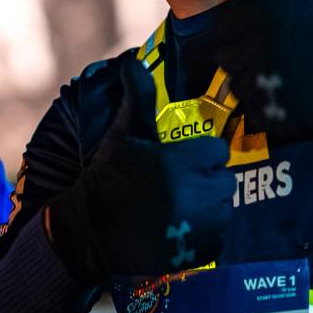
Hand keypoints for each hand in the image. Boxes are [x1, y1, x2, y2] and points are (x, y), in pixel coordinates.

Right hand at [45, 58, 230, 279]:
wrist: (90, 232)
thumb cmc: (109, 176)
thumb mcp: (124, 134)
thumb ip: (138, 97)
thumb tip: (134, 60)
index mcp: (178, 162)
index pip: (216, 151)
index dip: (199, 155)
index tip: (181, 161)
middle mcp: (191, 194)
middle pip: (222, 179)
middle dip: (204, 180)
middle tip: (178, 185)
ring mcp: (195, 226)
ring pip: (222, 208)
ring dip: (206, 207)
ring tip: (178, 207)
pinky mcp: (197, 252)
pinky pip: (217, 236)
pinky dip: (203, 234)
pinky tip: (178, 228)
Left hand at [214, 0, 312, 142]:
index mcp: (255, 15)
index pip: (217, 33)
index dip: (238, 34)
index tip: (268, 34)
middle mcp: (256, 50)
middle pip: (226, 63)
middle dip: (246, 59)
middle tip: (283, 54)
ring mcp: (269, 86)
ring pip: (239, 90)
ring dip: (256, 85)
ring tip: (292, 73)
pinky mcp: (282, 116)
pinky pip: (256, 117)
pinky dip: (269, 110)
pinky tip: (296, 94)